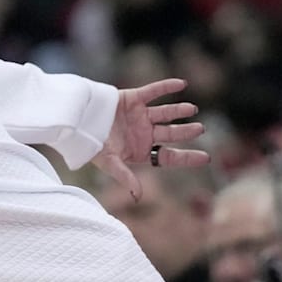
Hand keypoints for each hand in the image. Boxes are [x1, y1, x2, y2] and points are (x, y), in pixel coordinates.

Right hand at [90, 78, 208, 200]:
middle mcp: (144, 132)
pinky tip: (182, 84)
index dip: (187, 157)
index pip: (169, 155)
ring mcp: (140, 115)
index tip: (206, 158)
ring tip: (192, 109)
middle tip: (201, 129)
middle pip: (170, 133)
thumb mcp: (109, 163)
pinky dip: (167, 87)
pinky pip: (153, 91)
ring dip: (179, 110)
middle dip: (186, 131)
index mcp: (141, 150)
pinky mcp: (133, 98)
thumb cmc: (91, 145)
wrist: (75, 121)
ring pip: (165, 112)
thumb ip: (125, 177)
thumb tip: (138, 197)